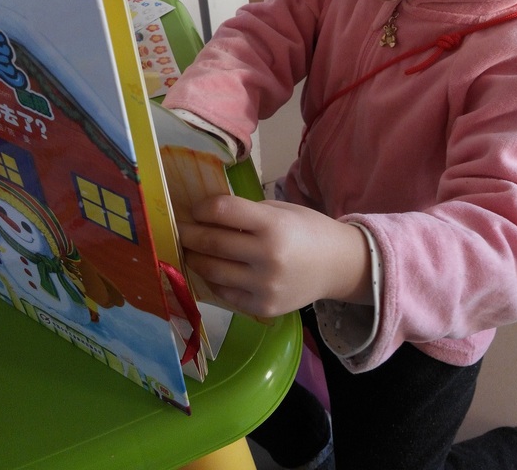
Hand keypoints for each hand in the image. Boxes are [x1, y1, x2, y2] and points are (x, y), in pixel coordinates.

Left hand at [177, 195, 371, 317]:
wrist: (338, 266)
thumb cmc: (307, 230)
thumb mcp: (280, 211)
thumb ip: (246, 213)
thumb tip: (206, 215)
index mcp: (273, 225)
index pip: (223, 212)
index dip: (202, 208)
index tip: (195, 209)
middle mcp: (267, 256)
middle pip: (212, 242)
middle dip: (189, 233)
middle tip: (178, 228)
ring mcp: (264, 286)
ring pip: (212, 270)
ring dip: (194, 258)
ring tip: (188, 249)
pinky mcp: (262, 308)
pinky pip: (225, 292)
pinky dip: (213, 279)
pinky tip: (210, 268)